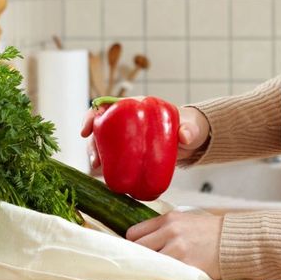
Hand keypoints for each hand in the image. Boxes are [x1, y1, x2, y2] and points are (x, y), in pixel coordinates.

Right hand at [80, 102, 211, 172]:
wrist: (192, 141)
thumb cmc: (189, 127)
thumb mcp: (191, 126)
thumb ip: (189, 129)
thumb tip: (184, 136)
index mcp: (137, 106)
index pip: (108, 105)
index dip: (93, 114)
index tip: (88, 128)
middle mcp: (127, 120)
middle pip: (101, 126)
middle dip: (92, 141)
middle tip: (95, 159)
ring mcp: (127, 136)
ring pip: (103, 142)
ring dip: (96, 154)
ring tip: (98, 169)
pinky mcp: (130, 151)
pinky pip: (113, 156)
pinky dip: (107, 165)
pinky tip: (106, 175)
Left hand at [126, 210, 223, 279]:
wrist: (234, 241)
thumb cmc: (210, 232)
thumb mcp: (185, 220)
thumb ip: (164, 228)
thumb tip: (142, 241)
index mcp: (168, 219)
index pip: (134, 233)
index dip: (133, 244)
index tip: (136, 251)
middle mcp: (170, 232)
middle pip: (137, 249)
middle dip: (139, 257)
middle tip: (144, 264)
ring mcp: (178, 250)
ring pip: (149, 264)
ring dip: (151, 269)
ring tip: (157, 272)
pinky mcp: (186, 267)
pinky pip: (165, 275)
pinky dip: (164, 277)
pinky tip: (169, 277)